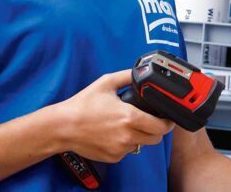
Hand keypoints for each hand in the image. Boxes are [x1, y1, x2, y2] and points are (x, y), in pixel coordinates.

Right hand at [56, 70, 175, 162]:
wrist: (62, 126)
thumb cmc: (82, 105)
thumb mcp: (106, 82)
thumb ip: (127, 76)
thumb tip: (141, 72)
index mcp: (129, 117)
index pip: (161, 127)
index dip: (168, 123)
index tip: (167, 118)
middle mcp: (127, 136)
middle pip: (156, 138)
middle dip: (157, 130)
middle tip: (152, 121)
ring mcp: (120, 149)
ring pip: (142, 145)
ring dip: (141, 136)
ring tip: (129, 125)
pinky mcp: (112, 157)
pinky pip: (127, 151)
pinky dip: (126, 144)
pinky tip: (116, 133)